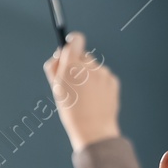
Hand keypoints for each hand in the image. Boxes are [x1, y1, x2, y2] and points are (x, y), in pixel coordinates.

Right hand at [44, 31, 119, 151]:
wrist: (93, 128)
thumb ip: (55, 66)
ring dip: (90, 76)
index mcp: (72, 65)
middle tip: (74, 82)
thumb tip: (61, 53)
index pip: (76, 39)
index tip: (70, 45)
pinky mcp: (113, 80)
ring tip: (86, 95)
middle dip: (79, 65)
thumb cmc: (71, 110)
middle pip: (84, 56)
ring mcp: (103, 73)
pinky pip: (104, 77)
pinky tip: (96, 98)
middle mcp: (89, 66)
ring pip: (94, 68)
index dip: (72, 42)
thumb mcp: (56, 87)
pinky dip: (100, 84)